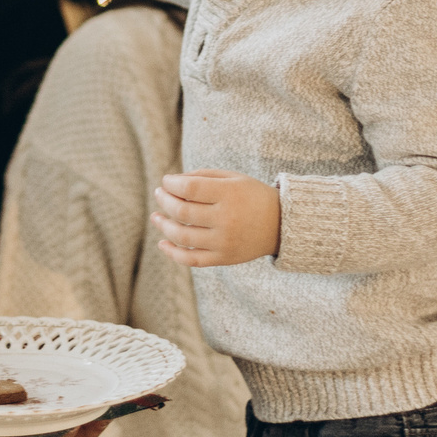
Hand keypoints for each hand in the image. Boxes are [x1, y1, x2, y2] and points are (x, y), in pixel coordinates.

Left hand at [152, 170, 280, 265]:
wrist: (281, 225)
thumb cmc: (251, 196)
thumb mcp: (233, 178)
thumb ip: (202, 176)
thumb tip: (171, 182)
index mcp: (230, 194)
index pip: (189, 188)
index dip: (171, 184)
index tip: (166, 181)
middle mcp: (226, 219)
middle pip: (182, 212)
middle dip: (164, 201)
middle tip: (159, 194)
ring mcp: (224, 242)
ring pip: (182, 236)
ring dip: (163, 226)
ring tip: (155, 216)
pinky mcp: (223, 258)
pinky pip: (191, 259)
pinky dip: (173, 253)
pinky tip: (162, 243)